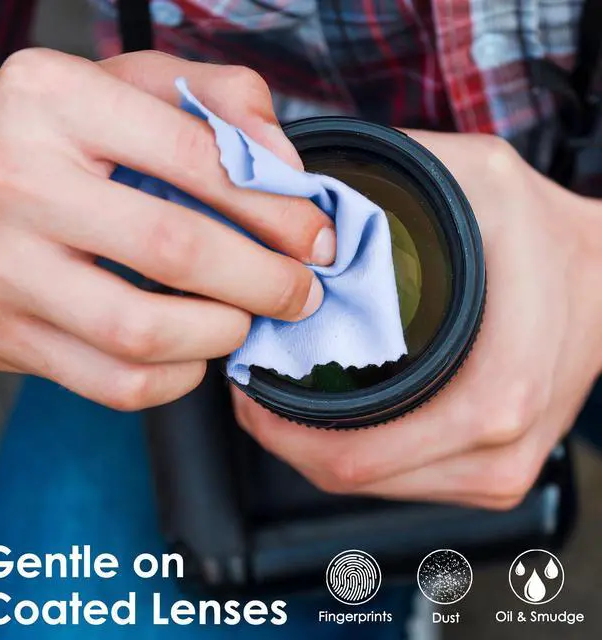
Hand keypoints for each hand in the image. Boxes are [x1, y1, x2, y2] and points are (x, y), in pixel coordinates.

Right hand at [0, 50, 334, 408]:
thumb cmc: (57, 141)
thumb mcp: (129, 88)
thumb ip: (216, 98)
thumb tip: (283, 162)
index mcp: (55, 98)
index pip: (200, 157)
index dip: (279, 210)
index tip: (316, 241)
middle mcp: (15, 178)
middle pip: (176, 250)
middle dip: (266, 282)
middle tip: (300, 293)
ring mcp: (2, 265)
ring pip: (143, 330)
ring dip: (221, 334)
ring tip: (242, 319)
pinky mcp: (3, 334)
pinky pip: (115, 383)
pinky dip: (176, 378)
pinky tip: (191, 351)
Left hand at [233, 132, 601, 509]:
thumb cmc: (543, 235)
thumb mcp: (474, 179)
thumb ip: (386, 176)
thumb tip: (297, 192)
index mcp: (491, 400)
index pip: (350, 454)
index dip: (278, 425)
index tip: (247, 380)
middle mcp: (496, 454)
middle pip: (349, 477)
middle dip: (284, 432)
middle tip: (256, 378)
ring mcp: (496, 473)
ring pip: (368, 486)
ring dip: (313, 442)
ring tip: (285, 388)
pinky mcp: (492, 476)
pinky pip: (398, 480)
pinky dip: (353, 449)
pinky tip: (334, 409)